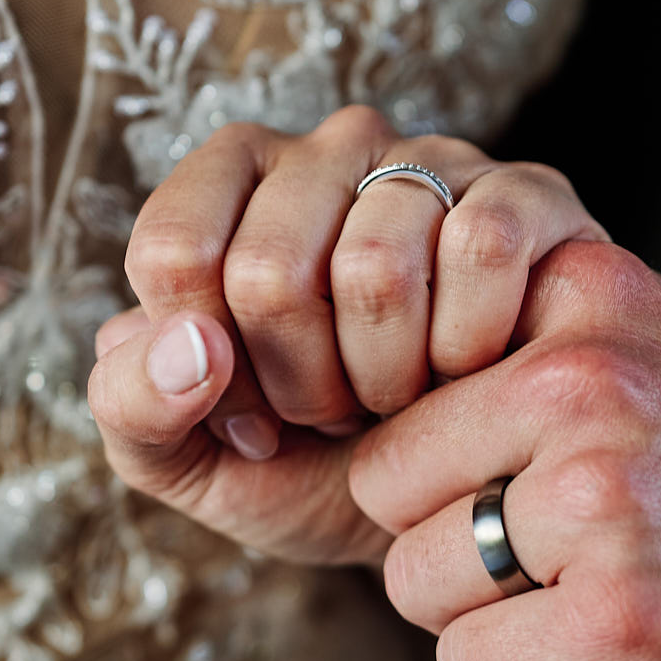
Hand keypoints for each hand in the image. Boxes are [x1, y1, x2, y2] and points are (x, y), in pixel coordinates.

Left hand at [88, 107, 605, 566]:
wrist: (450, 511)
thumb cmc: (308, 467)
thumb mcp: (186, 458)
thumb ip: (132, 403)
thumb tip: (189, 346)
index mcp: (230, 183)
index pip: (174, 251)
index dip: (208, 366)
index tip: (250, 413)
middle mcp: (330, 149)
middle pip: (270, 269)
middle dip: (299, 386)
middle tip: (334, 414)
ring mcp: (434, 162)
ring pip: (377, 266)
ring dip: (389, 379)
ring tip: (401, 396)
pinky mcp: (528, 194)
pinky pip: (482, 248)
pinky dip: (471, 347)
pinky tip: (472, 369)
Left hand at [348, 242, 660, 660]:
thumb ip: (564, 322)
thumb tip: (443, 326)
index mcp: (591, 297)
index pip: (408, 389)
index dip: (451, 460)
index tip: (521, 486)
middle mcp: (584, 385)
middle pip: (390, 490)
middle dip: (454, 540)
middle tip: (557, 562)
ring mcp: (599, 504)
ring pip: (418, 585)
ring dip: (490, 618)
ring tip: (600, 601)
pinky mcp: (616, 622)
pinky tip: (616, 658)